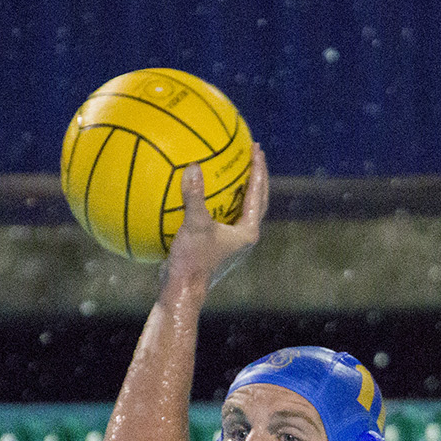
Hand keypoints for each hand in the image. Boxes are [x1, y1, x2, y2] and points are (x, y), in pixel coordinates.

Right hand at [159, 143, 268, 300]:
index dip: (258, 169)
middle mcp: (244, 237)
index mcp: (248, 232)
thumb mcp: (194, 225)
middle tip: (254, 154)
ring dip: (241, 189)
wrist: (182, 292)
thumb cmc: (193, 261)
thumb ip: (195, 196)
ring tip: (236, 170)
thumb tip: (193, 166)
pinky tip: (205, 193)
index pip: (258, 193)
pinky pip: (223, 217)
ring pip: (242, 209)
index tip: (256, 148)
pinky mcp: (218, 247)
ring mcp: (232, 243)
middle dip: (257, 177)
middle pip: (257, 200)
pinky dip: (219, 202)